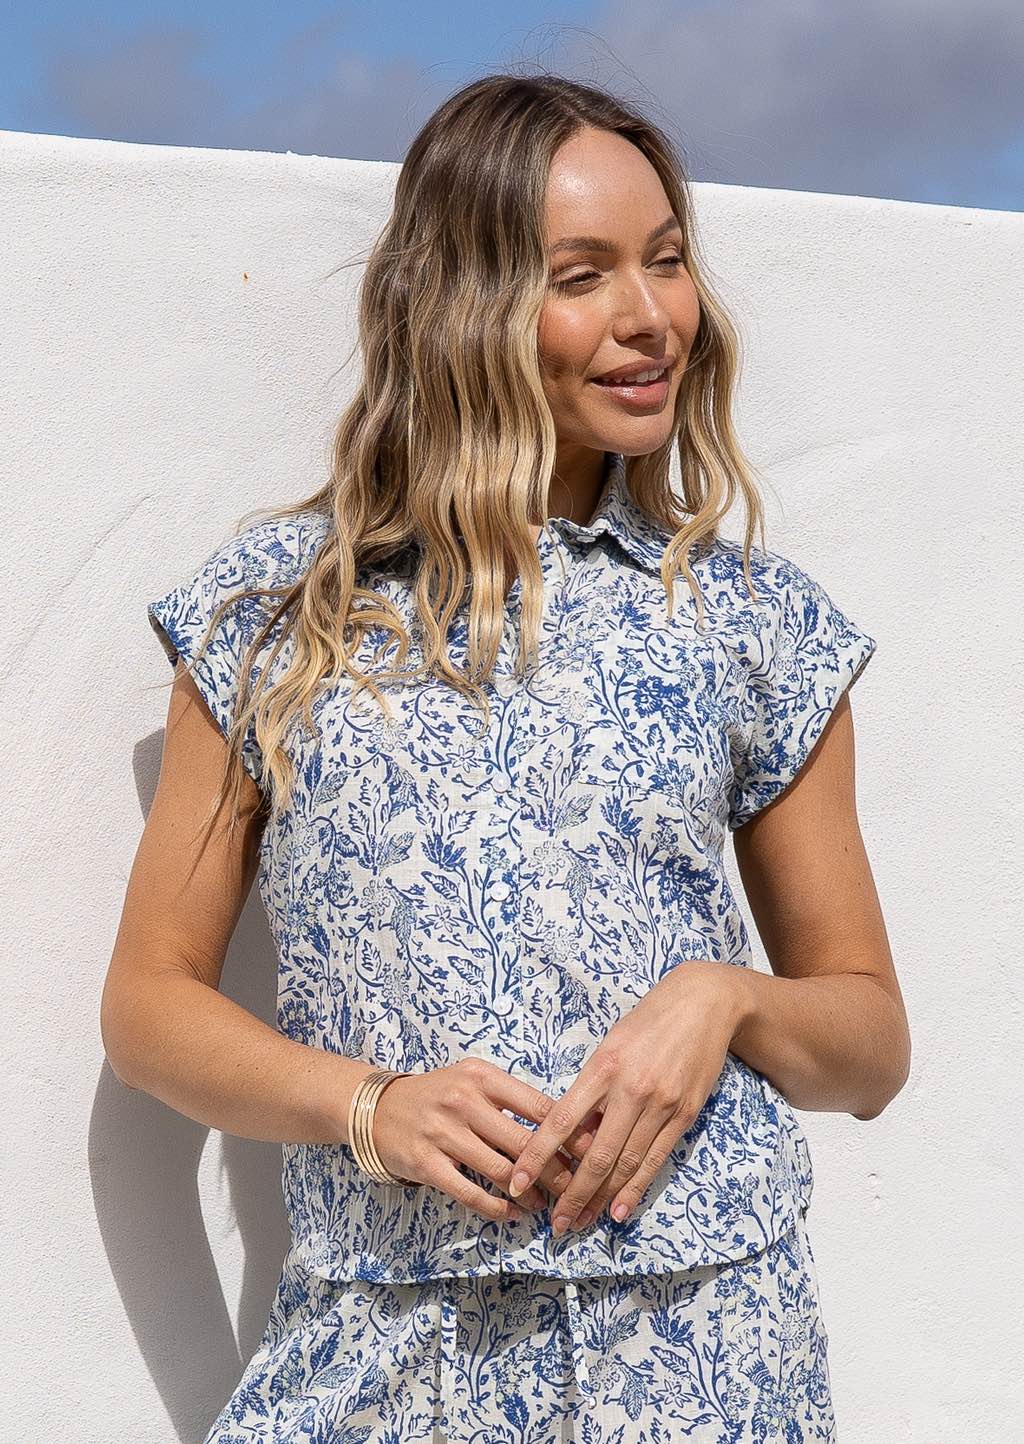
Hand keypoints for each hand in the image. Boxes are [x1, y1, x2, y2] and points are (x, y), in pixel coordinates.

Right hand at [369, 1057, 605, 1223]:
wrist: (378, 1108)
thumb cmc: (438, 1095)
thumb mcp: (473, 1080)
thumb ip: (511, 1098)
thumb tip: (566, 1124)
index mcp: (483, 1077)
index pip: (539, 1107)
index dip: (572, 1133)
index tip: (595, 1152)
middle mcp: (464, 1101)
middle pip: (526, 1143)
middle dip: (558, 1172)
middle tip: (579, 1190)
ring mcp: (443, 1132)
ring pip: (501, 1171)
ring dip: (530, 1194)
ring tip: (546, 1205)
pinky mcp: (425, 1163)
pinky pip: (469, 1191)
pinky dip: (496, 1207)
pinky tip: (512, 1213)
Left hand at [506, 961, 743, 1234]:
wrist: (704, 1003)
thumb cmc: (648, 1020)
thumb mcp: (610, 1043)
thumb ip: (592, 1085)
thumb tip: (571, 1130)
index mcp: (603, 1067)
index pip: (561, 1121)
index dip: (537, 1155)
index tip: (518, 1181)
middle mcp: (631, 1089)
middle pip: (595, 1155)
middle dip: (572, 1195)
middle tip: (555, 1225)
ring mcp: (661, 1105)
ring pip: (625, 1164)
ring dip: (601, 1200)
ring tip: (581, 1223)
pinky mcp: (685, 1115)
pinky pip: (655, 1160)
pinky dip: (635, 1189)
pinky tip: (619, 1210)